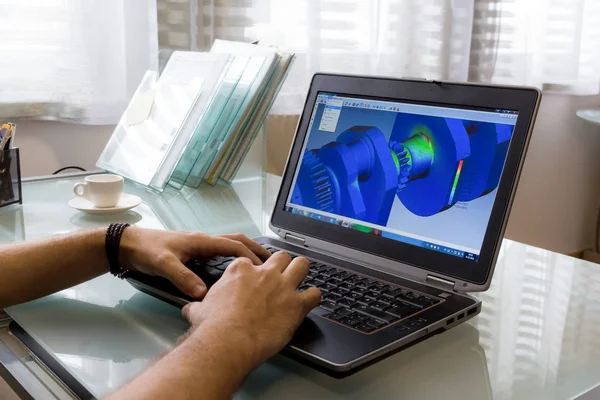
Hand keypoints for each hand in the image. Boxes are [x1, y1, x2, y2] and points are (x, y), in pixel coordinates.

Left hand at [118, 227, 270, 298]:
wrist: (127, 245)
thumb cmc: (146, 250)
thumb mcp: (164, 264)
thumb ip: (183, 278)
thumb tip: (203, 293)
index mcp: (201, 241)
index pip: (233, 246)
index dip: (250, 257)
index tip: (264, 269)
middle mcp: (203, 240)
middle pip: (236, 241)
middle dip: (255, 249)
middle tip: (272, 261)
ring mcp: (198, 245)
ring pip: (229, 245)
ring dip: (245, 252)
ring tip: (259, 265)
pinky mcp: (193, 251)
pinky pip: (219, 252)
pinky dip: (232, 257)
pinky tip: (234, 270)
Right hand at [182, 252, 320, 370]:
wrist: (228, 341)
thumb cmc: (213, 327)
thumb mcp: (199, 310)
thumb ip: (198, 305)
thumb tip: (191, 308)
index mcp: (240, 271)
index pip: (251, 260)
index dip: (254, 270)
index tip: (254, 279)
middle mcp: (264, 273)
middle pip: (280, 257)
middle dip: (281, 264)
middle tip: (280, 275)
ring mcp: (282, 286)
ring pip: (302, 265)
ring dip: (302, 271)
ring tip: (300, 278)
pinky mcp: (296, 305)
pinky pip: (314, 294)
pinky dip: (314, 297)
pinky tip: (311, 301)